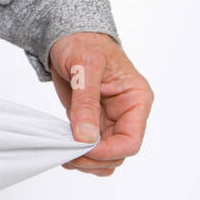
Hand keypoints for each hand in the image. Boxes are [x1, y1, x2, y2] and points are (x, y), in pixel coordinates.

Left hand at [48, 32, 152, 176]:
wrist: (67, 37)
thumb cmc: (82, 43)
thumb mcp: (84, 68)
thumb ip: (85, 102)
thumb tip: (86, 137)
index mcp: (136, 99)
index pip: (131, 140)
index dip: (107, 151)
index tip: (82, 149)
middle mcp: (127, 112)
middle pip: (119, 153)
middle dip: (94, 159)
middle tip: (67, 156)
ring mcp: (110, 119)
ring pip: (106, 155)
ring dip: (87, 162)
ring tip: (63, 154)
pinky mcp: (93, 121)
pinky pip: (92, 147)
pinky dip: (80, 154)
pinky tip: (64, 149)